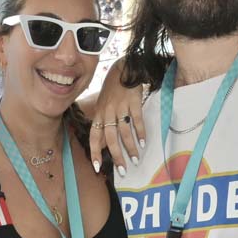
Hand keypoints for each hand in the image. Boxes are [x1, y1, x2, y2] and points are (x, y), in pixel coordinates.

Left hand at [89, 58, 145, 174]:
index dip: (95, 152)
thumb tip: (104, 144)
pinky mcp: (133, 102)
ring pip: (124, 132)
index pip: (94, 136)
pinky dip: (140, 133)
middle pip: (110, 138)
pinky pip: (136, 120)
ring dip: (130, 148)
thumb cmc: (113, 88)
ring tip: (135, 160)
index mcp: (99, 114)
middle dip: (116, 156)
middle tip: (122, 170)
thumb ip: (104, 123)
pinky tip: (143, 143)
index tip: (97, 168)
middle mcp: (108, 112)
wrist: (125, 67)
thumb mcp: (104, 104)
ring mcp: (120, 107)